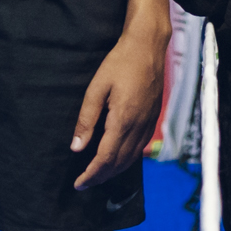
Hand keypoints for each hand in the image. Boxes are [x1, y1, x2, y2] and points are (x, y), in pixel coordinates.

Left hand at [69, 22, 170, 189]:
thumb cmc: (120, 63)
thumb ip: (87, 119)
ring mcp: (149, 123)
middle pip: (120, 163)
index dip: (92, 174)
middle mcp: (139, 126)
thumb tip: (77, 147)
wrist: (148, 47)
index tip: (79, 183)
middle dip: (101, 176)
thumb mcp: (96, 88)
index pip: (106, 158)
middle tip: (85, 183)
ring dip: (114, 170)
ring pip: (131, 158)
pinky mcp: (153, 118)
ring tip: (97, 174)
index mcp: (123, 119)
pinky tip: (117, 157)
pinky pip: (140, 147)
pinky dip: (127, 159)